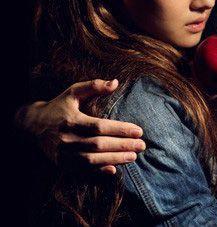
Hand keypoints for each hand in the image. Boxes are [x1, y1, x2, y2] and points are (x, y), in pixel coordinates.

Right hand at [16, 79, 145, 174]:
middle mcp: (66, 138)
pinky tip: (113, 171)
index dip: (120, 129)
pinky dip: (97, 173)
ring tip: (133, 157)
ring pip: (92, 160)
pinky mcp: (61, 164)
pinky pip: (81, 172)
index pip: (100, 126)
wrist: (34, 124)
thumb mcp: (74, 91)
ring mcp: (63, 154)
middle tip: (141, 146)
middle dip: (122, 146)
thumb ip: (95, 86)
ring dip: (114, 159)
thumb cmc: (60, 105)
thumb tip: (115, 82)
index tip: (139, 131)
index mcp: (71, 119)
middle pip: (98, 145)